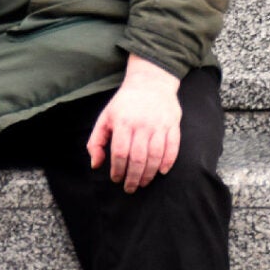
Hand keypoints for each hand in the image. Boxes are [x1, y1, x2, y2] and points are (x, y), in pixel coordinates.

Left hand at [85, 54, 182, 193]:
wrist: (150, 81)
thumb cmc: (125, 103)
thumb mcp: (105, 117)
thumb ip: (96, 141)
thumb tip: (96, 164)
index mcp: (123, 122)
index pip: (120, 153)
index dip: (117, 170)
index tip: (116, 179)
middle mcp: (142, 124)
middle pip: (138, 158)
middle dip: (133, 178)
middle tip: (130, 188)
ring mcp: (159, 125)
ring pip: (155, 156)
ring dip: (149, 174)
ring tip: (143, 183)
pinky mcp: (173, 124)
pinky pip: (173, 147)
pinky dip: (168, 162)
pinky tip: (161, 171)